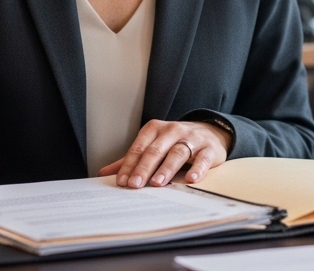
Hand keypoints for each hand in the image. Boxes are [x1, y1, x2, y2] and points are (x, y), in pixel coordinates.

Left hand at [97, 119, 231, 187]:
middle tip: (135, 184)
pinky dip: (197, 169)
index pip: (139, 148)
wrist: (210, 132)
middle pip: (156, 150)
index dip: (129, 164)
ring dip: (166, 168)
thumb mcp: (153, 146)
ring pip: (177, 152)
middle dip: (144, 168)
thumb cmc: (176, 142)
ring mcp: (192, 138)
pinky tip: (190, 179)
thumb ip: (131, 160)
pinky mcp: (209, 149)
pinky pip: (202, 159)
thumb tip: (104, 173)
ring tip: (157, 183)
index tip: (122, 181)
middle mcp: (172, 131)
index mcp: (155, 130)